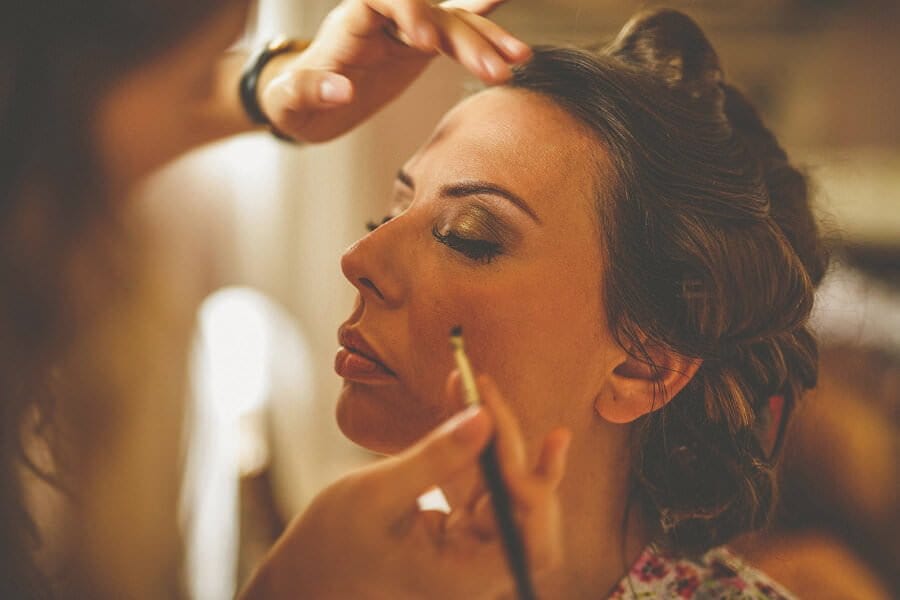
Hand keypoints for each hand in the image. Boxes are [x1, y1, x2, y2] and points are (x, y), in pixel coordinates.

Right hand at [239, 373, 569, 599]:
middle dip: (517, 449)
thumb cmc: (328, 548)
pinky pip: (480, 485)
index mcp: (463, 578)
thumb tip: (484, 417)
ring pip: (506, 490)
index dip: (534, 490)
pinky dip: (475, 444)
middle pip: (527, 512)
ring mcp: (469, 551)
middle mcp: (476, 569)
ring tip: (477, 384)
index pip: (532, 543)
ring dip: (496, 437)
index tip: (496, 433)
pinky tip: (466, 401)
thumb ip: (435, 458)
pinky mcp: (458, 532)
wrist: (302, 577)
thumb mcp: (375, 497)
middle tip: (487, 392)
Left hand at [259, 0, 530, 142]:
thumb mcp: (289, 102)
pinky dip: (480, 21)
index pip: (382, 0)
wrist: (302, 103)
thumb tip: (341, 89)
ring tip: (518, 60)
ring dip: (485, 40)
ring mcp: (404, 31)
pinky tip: (503, 2)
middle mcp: (382, 20)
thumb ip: (310, 91)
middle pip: (429, 13)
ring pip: (451, 22)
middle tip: (492, 71)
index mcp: (349, 26)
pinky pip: (454, 29)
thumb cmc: (291, 100)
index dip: (408, 10)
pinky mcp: (418, 46)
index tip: (426, 42)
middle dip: (462, 38)